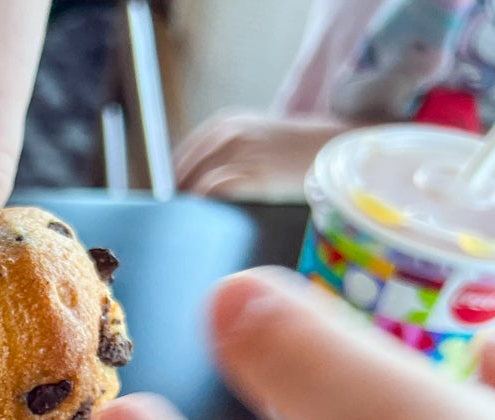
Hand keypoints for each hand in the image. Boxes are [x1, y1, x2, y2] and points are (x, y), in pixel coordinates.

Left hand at [174, 112, 351, 201]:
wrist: (328, 147)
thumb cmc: (290, 148)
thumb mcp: (252, 136)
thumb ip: (223, 151)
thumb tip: (191, 181)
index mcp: (225, 123)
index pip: (183, 154)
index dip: (171, 178)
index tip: (165, 198)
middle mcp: (231, 134)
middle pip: (186, 169)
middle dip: (176, 194)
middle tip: (171, 215)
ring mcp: (243, 152)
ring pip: (199, 181)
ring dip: (190, 203)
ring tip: (186, 221)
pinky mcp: (256, 173)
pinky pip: (217, 191)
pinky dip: (207, 205)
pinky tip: (206, 217)